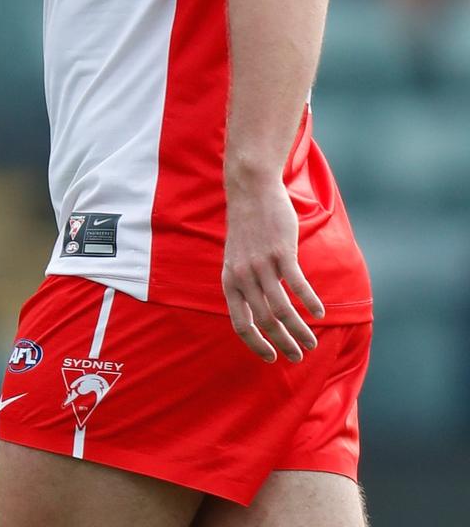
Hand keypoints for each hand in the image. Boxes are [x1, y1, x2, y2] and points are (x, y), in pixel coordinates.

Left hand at [222, 183, 324, 362]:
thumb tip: (258, 311)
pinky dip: (310, 302)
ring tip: (312, 342)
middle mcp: (243, 276)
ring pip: (282, 310)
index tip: (271, 358)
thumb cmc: (248, 226)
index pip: (240, 324)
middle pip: (265, 321)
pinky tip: (320, 313)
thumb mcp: (236, 258)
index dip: (255, 344)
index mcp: (229, 280)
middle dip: (283, 344)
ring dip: (299, 331)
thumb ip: (244, 283)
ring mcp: (261, 264)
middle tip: (299, 356)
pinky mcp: (281, 252)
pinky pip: (297, 285)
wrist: (251, 191)